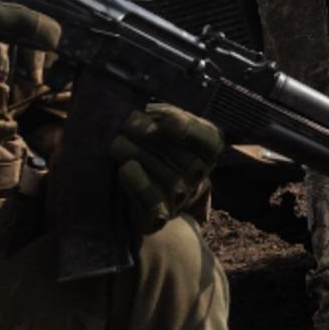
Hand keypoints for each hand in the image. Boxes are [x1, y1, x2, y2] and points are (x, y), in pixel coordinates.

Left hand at [109, 103, 222, 234]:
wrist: (118, 188)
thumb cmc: (138, 145)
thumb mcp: (154, 124)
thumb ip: (158, 115)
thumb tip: (147, 110)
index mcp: (202, 151)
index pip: (211, 143)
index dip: (191, 132)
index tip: (165, 122)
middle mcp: (197, 177)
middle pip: (186, 161)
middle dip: (153, 139)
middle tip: (126, 124)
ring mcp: (179, 200)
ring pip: (171, 181)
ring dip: (139, 157)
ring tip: (116, 143)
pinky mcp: (156, 219)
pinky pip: (154, 205)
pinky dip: (140, 185)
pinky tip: (125, 168)